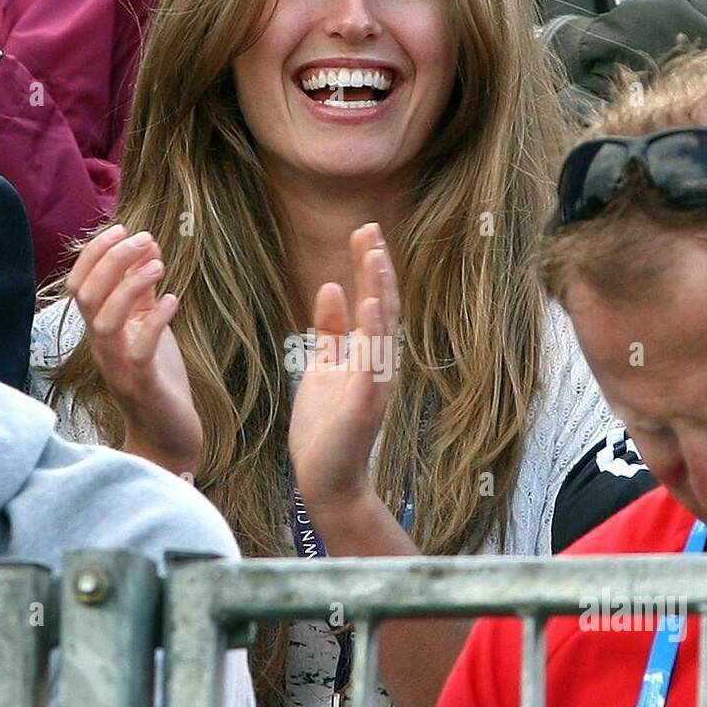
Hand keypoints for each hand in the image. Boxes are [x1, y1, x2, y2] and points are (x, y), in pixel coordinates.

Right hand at [67, 224, 202, 476]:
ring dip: (129, 286)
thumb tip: (146, 249)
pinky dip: (154, 321)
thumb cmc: (158, 379)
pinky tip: (173, 300)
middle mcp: (102, 347)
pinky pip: (139, 350)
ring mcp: (118, 366)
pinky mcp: (141, 384)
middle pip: (87, 296)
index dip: (96, 253)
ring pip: (104, 320)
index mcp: (101, 331)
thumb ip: (142, 293)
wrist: (167, 435)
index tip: (125, 228)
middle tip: (145, 239)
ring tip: (159, 264)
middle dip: (112, 260)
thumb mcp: (149, 327)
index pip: (80, 284)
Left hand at [288, 222, 398, 522]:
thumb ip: (331, 331)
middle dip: (376, 267)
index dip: (368, 266)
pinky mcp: (365, 403)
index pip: (372, 300)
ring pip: (383, 328)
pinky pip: (373, 362)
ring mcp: (375, 382)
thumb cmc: (325, 427)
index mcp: (368, 354)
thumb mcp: (324, 368)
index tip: (363, 231)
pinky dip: (371, 333)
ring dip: (379, 290)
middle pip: (382, 305)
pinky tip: (367, 305)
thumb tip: (331, 287)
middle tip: (369, 228)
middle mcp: (379, 363)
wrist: (326, 478)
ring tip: (375, 254)